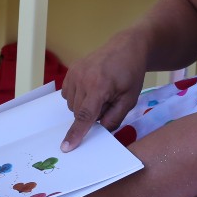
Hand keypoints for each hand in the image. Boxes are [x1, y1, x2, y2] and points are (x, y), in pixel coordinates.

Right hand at [60, 32, 146, 152]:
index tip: (66, 147)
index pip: (84, 116)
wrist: (126, 48)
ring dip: (83, 106)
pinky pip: (67, 94)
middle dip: (90, 115)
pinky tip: (91, 89)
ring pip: (71, 104)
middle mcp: (82, 78)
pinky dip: (77, 97)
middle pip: (78, 112)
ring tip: (100, 93)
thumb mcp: (129, 99)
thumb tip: (99, 131)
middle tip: (108, 102)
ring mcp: (74, 73)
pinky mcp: (71, 70)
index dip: (76, 133)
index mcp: (99, 86)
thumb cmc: (131, 74)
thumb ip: (114, 118)